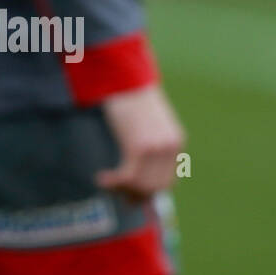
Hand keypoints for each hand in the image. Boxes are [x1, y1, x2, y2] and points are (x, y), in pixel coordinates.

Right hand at [95, 84, 185, 200]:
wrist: (123, 76)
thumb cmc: (130, 94)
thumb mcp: (146, 119)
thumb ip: (148, 138)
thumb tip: (136, 159)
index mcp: (175, 142)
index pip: (167, 181)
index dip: (149, 193)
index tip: (132, 197)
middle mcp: (169, 148)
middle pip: (156, 188)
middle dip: (136, 197)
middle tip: (118, 198)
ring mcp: (155, 149)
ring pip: (142, 185)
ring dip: (122, 191)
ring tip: (106, 185)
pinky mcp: (138, 147)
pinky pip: (128, 176)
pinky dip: (114, 182)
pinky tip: (100, 179)